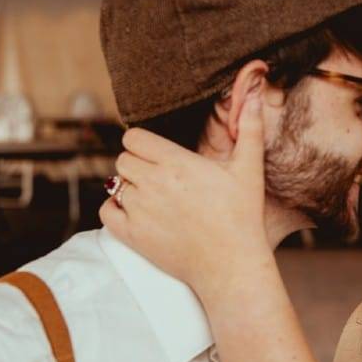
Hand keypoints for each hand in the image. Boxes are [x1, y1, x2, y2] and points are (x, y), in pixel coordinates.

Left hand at [99, 93, 270, 294]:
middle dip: (138, 164)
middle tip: (160, 177)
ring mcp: (140, 210)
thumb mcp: (249, 170)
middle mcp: (153, 183)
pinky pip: (106, 211)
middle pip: (123, 159)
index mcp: (176, 163)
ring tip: (154, 197)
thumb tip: (254, 96)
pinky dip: (116, 209)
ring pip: (116, 184)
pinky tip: (136, 212)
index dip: (144, 143)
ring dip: (131, 187)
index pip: (134, 138)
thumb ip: (249, 130)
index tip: (158, 153)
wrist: (231, 265)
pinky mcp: (132, 235)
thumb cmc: (242, 217)